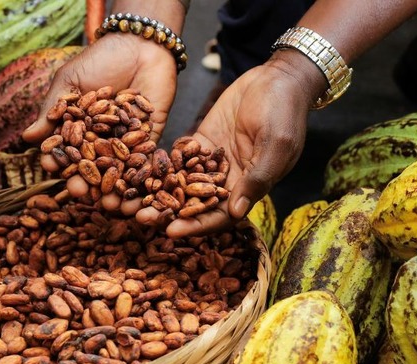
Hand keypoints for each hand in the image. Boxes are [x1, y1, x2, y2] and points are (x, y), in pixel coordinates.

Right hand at [22, 33, 177, 214]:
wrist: (140, 43)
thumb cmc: (99, 59)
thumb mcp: (70, 81)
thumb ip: (53, 109)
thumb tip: (28, 137)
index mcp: (79, 129)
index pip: (66, 151)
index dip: (59, 162)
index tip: (51, 170)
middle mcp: (101, 140)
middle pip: (91, 167)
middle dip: (86, 183)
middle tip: (81, 195)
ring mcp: (126, 141)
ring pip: (117, 170)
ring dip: (113, 189)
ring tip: (110, 204)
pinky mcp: (151, 137)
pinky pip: (147, 160)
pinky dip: (142, 176)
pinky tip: (137, 190)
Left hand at [138, 53, 322, 237]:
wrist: (278, 78)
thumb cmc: (285, 112)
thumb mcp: (275, 144)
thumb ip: (256, 178)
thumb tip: (235, 212)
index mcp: (248, 188)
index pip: (219, 216)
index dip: (196, 225)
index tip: (171, 232)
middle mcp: (227, 180)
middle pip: (193, 204)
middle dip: (168, 213)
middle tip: (141, 218)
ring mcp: (211, 161)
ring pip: (180, 183)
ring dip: (157, 192)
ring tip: (131, 199)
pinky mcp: (200, 141)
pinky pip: (177, 157)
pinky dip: (158, 164)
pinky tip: (135, 168)